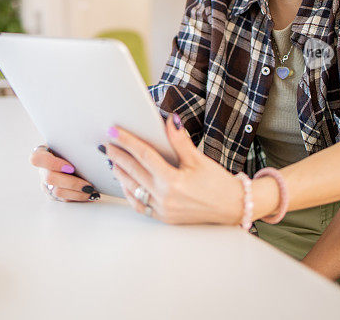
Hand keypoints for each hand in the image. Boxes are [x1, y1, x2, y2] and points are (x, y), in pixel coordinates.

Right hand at [29, 145, 100, 201]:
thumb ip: (78, 141)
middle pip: (50, 178)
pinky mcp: (54, 195)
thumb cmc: (76, 147)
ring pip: (58, 191)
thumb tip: (98, 143)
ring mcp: (47, 184)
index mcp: (43, 152)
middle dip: (72, 182)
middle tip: (88, 183)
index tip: (71, 167)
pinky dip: (79, 197)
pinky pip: (64, 199)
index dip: (52, 164)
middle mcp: (42, 169)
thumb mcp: (73, 142)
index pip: (36, 159)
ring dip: (77, 192)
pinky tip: (90, 194)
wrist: (79, 158)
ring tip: (92, 190)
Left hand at [105, 114, 243, 224]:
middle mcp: (165, 197)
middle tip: (107, 144)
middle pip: (134, 172)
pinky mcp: (164, 217)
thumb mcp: (199, 159)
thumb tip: (169, 121)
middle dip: (118, 156)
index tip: (114, 131)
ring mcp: (163, 210)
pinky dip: (130, 192)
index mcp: (173, 182)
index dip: (127, 141)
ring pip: (133, 189)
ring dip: (120, 174)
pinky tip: (125, 183)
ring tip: (112, 161)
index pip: (144, 156)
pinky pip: (140, 205)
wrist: (233, 207)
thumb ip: (180, 141)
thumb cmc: (218, 184)